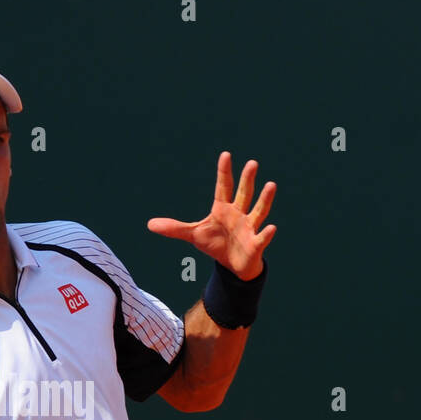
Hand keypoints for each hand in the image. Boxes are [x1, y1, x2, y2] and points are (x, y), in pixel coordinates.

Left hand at [147, 151, 276, 280]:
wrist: (232, 265)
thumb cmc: (216, 244)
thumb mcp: (193, 235)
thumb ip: (174, 229)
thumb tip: (149, 225)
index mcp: (223, 208)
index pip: (223, 187)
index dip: (224, 172)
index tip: (226, 155)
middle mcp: (239, 214)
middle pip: (243, 193)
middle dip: (247, 179)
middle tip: (252, 163)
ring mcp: (249, 227)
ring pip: (258, 211)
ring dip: (264, 199)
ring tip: (271, 184)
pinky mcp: (255, 244)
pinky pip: (261, 238)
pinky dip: (266, 234)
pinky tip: (271, 228)